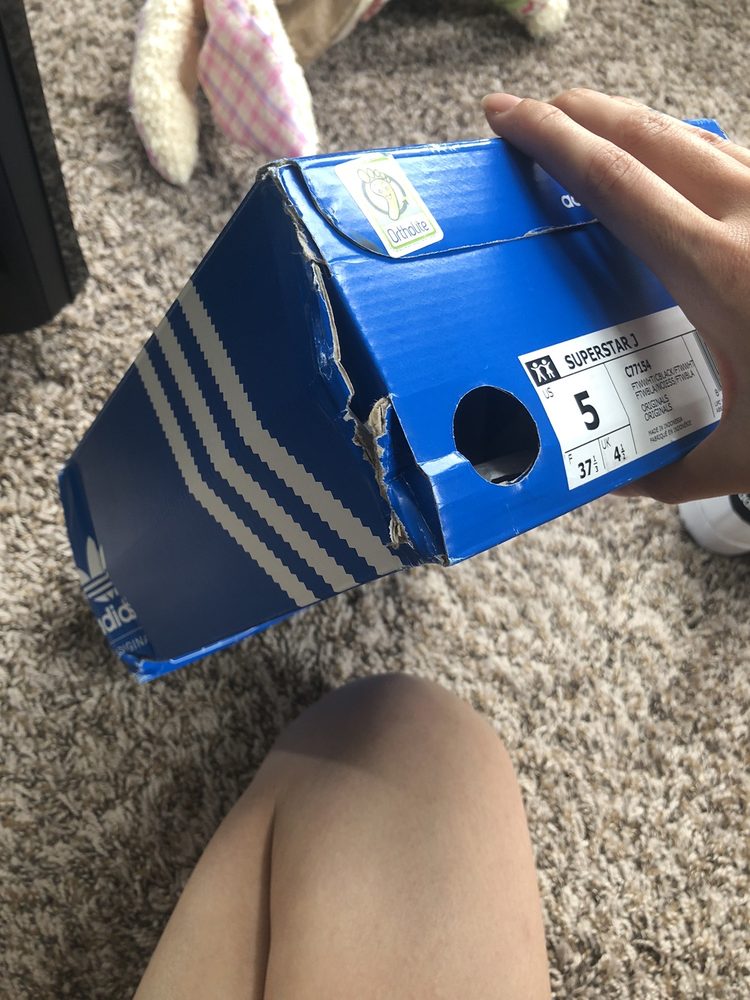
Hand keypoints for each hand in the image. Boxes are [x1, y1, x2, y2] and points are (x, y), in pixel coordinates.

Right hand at [483, 88, 749, 502]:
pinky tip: (665, 168)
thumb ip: (666, 474)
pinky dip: (681, 151)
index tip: (507, 117)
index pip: (615, 183)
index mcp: (719, 272)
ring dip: (630, 126)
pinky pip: (732, 158)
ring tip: (584, 130)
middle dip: (578, 114)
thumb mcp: (744, 457)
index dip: (553, 141)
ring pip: (693, 137)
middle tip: (528, 114)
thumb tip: (607, 482)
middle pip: (646, 136)